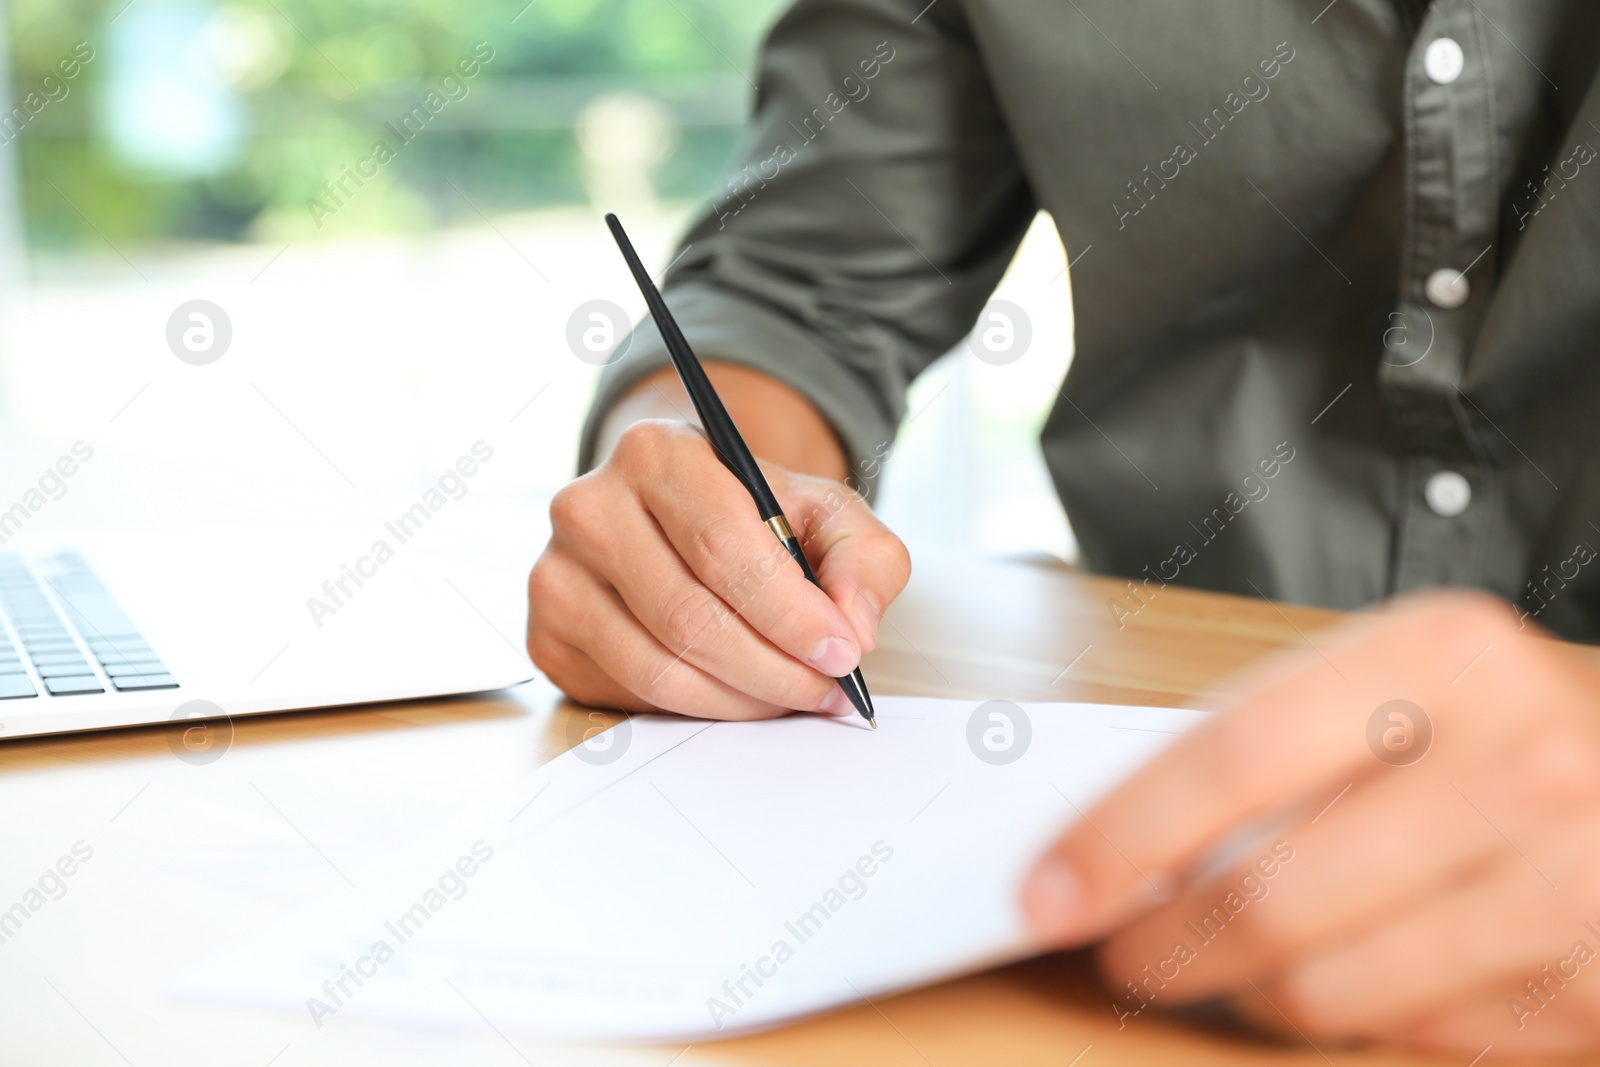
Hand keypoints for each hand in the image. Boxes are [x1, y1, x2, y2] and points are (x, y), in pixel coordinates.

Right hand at [527, 419, 909, 718]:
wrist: (676, 517)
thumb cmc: (750, 516)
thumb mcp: (823, 512)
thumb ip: (862, 557)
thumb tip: (854, 626)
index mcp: (656, 453)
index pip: (723, 548)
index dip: (790, 613)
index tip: (842, 653)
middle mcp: (589, 507)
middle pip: (690, 617)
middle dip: (774, 669)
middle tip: (825, 690)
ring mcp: (556, 575)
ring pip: (658, 668)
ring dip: (740, 699)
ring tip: (790, 696)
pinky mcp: (548, 636)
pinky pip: (630, 695)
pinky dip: (696, 709)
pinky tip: (735, 693)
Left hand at [1022, 592, 1599, 1058]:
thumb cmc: (1497, 724)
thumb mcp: (1398, 680)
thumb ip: (1267, 743)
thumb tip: (1115, 841)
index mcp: (1443, 655)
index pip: (1234, 756)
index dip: (1121, 835)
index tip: (1047, 890)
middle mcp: (1517, 763)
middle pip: (1271, 894)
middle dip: (1164, 943)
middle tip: (1124, 951)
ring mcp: (1570, 882)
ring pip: (1328, 987)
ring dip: (1250, 990)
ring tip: (1235, 963)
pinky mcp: (1594, 984)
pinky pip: (1411, 1036)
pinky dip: (1353, 1015)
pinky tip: (1353, 971)